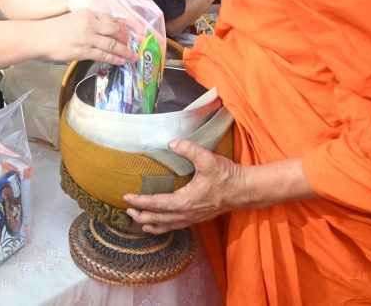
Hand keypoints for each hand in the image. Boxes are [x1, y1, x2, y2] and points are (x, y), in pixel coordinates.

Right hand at [39, 9, 134, 64]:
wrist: (41, 37)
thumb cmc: (56, 29)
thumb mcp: (75, 19)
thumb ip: (90, 22)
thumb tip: (105, 31)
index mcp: (88, 14)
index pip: (111, 19)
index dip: (123, 27)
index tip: (131, 32)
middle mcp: (90, 24)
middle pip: (114, 31)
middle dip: (126, 39)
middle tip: (135, 45)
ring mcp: (87, 38)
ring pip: (111, 44)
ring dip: (124, 51)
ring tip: (132, 56)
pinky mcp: (83, 51)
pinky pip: (103, 55)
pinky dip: (114, 58)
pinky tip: (121, 61)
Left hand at [123, 139, 249, 233]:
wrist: (244, 190)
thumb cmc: (226, 176)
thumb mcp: (207, 159)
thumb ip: (188, 149)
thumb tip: (171, 143)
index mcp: (185, 201)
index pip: (156, 204)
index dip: (140, 201)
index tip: (126, 198)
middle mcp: (186, 213)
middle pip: (158, 219)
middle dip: (141, 215)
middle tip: (127, 210)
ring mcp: (192, 218)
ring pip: (166, 226)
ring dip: (151, 223)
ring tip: (139, 221)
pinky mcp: (197, 218)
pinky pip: (176, 226)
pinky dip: (163, 227)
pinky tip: (160, 225)